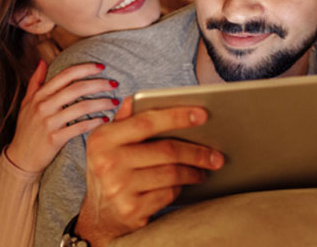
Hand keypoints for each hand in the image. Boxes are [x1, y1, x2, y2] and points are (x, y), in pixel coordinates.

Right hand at [7, 61, 117, 172]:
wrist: (20, 158)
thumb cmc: (26, 129)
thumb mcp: (26, 102)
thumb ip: (35, 81)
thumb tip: (43, 62)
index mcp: (39, 95)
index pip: (65, 75)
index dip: (85, 68)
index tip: (101, 67)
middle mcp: (43, 106)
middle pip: (76, 88)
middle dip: (99, 84)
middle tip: (114, 84)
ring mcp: (49, 122)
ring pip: (81, 107)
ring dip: (101, 103)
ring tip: (114, 102)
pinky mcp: (55, 139)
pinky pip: (79, 127)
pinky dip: (94, 122)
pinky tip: (105, 120)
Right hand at [75, 100, 224, 245]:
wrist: (100, 216)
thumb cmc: (110, 172)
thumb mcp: (108, 145)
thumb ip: (123, 122)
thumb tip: (134, 100)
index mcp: (103, 139)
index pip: (146, 122)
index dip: (177, 116)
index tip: (203, 115)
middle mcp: (107, 162)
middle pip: (166, 150)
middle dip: (197, 152)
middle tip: (216, 155)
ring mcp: (118, 188)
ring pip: (171, 173)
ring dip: (193, 172)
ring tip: (203, 170)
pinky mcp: (131, 209)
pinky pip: (168, 194)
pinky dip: (180, 188)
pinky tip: (184, 184)